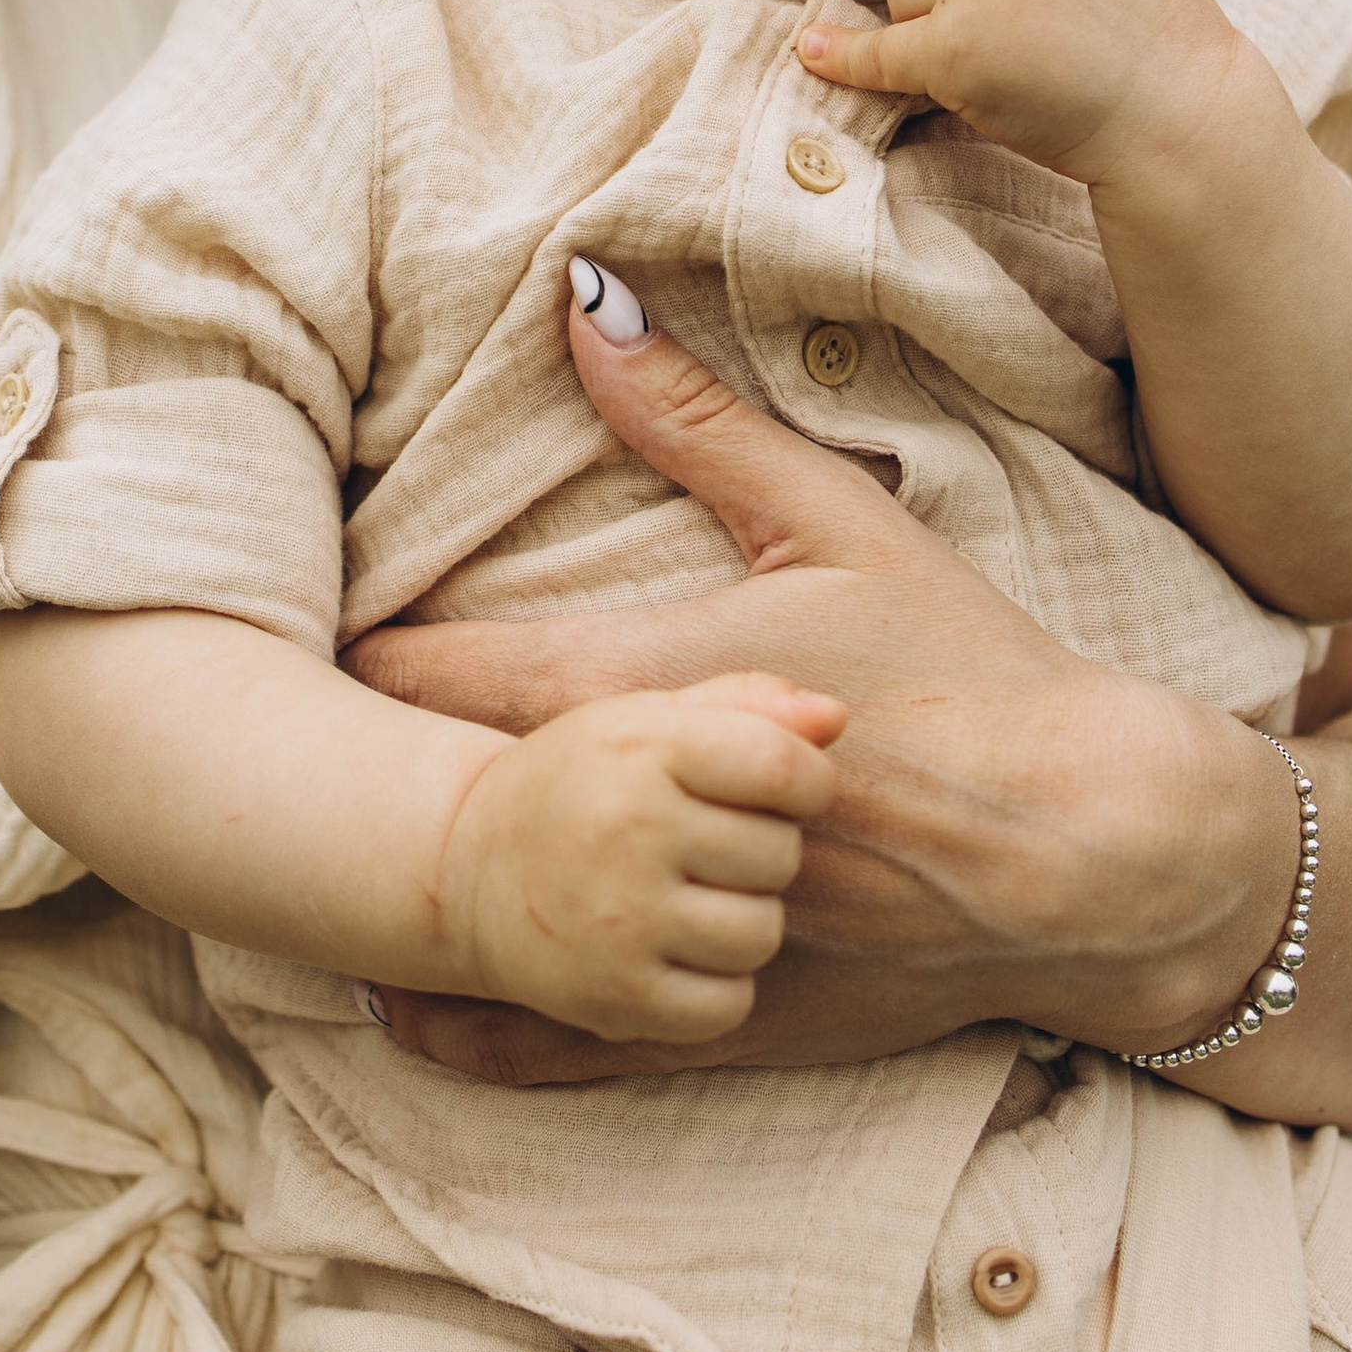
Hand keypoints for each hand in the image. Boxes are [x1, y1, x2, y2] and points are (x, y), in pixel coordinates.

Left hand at [350, 295, 1293, 1078]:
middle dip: (355, 767)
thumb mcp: (838, 522)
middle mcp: (654, 828)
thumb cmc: (969, 670)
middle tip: (258, 730)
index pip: (451, 675)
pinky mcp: (719, 1023)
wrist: (1093, 848)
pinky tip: (399, 1009)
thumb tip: (581, 301)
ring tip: (305, 863)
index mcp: (667, 693)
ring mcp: (680, 939)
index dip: (357, 655)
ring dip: (397, 901)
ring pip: (485, 940)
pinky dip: (471, 1030)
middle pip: (443, 803)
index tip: (293, 621)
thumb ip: (697, 418)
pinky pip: (559, 1049)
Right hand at [432, 672, 842, 1041]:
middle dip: (761, 849)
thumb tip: (835, 718)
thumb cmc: (582, 782)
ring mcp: (620, 921)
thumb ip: (746, 705)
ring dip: (742, 919)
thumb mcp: (647, 718)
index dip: (808, 782)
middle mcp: (629, 832)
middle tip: (703, 845)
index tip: (782, 789)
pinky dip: (718, 988)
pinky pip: (727, 1006)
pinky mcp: (613, 997)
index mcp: (641, 747)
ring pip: (761, 933)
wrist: (466, 869)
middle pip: (780, 854)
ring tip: (689, 898)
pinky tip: (676, 953)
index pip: (781, 767)